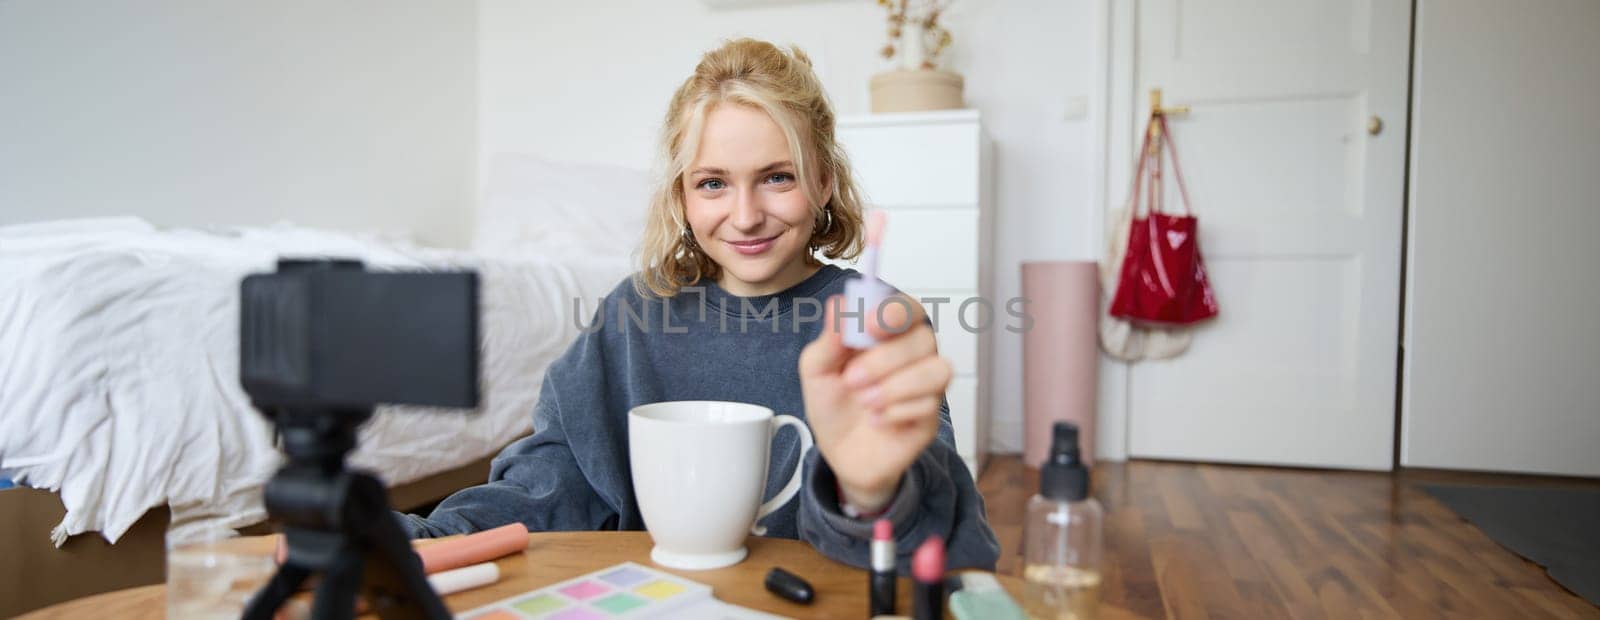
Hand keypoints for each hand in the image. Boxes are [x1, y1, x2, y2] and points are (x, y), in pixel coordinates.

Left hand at [799, 294, 952, 512]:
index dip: (895, 311)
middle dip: (885, 359)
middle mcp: (913, 354)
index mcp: (888, 334)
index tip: (869, 325)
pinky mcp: (931, 416)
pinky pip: (929, 405)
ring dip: (895, 387)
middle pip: (924, 337)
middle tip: (852, 379)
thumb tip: (839, 306)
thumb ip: (829, 339)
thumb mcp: (817, 370)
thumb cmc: (833, 404)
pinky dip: (895, 413)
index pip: (908, 308)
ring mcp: (926, 385)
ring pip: (936, 370)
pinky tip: (876, 420)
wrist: (839, 452)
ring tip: (865, 402)